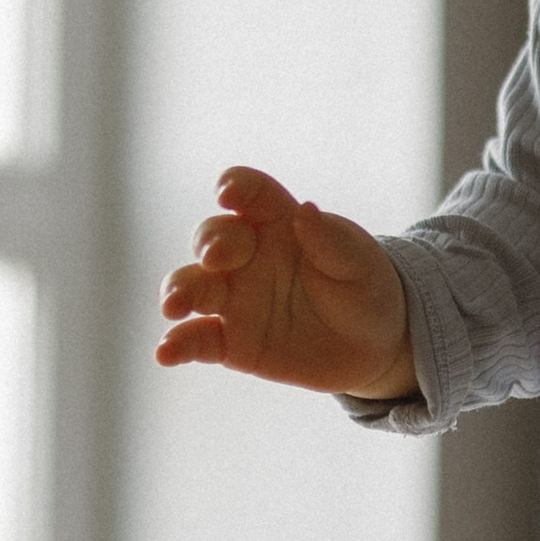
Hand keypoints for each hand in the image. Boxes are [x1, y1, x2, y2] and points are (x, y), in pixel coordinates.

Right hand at [156, 166, 415, 397]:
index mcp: (277, 222)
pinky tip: (166, 353)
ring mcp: (233, 298)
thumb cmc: (364, 289)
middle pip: (212, 238)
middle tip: (215, 257)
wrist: (373, 346)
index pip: (250, 193)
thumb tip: (305, 210)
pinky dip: (176, 345)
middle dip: (208, 243)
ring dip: (177, 292)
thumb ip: (330, 239)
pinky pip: (195, 340)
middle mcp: (246, 255)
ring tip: (174, 306)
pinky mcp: (229, 341)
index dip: (235, 187)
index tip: (228, 193)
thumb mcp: (359, 263)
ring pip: (191, 286)